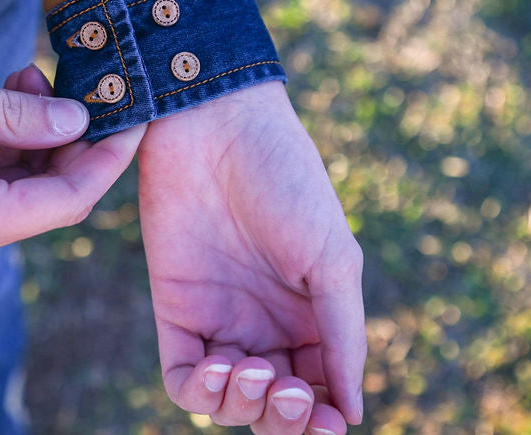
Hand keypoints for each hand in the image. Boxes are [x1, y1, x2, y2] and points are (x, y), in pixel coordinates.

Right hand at [0, 47, 141, 273]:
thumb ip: (15, 115)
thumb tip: (78, 118)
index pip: (67, 202)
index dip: (108, 157)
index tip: (138, 113)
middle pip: (44, 201)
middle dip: (72, 143)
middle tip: (79, 81)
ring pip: (13, 194)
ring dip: (33, 141)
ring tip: (27, 74)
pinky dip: (0, 151)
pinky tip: (0, 101)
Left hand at [138, 81, 365, 433]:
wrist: (217, 125)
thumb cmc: (286, 180)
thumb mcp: (331, 257)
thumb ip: (342, 334)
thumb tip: (355, 412)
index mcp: (311, 314)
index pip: (319, 390)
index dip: (323, 420)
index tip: (331, 423)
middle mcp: (266, 324)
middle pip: (273, 406)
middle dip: (284, 418)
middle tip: (290, 394)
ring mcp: (220, 317)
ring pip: (228, 401)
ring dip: (243, 405)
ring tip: (254, 370)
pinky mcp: (175, 306)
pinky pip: (183, 375)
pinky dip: (201, 390)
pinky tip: (220, 366)